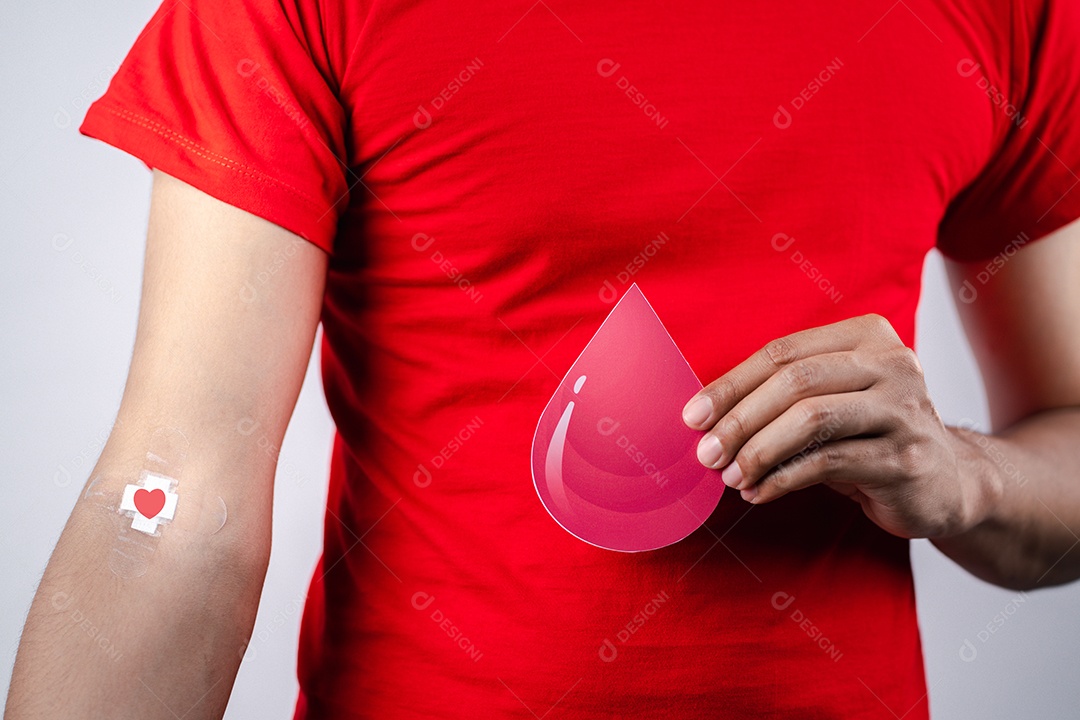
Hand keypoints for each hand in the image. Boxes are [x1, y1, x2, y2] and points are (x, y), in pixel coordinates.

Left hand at [681, 314, 991, 538]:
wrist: (949, 483)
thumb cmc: (870, 436)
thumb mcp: (832, 402)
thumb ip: (782, 396)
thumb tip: (704, 416)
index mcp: (868, 337)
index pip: (783, 353)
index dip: (731, 385)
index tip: (692, 417)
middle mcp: (892, 365)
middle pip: (794, 383)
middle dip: (739, 420)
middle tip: (706, 453)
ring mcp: (905, 411)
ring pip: (810, 420)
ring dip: (758, 451)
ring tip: (731, 476)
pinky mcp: (907, 459)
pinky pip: (828, 463)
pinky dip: (782, 480)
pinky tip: (759, 493)